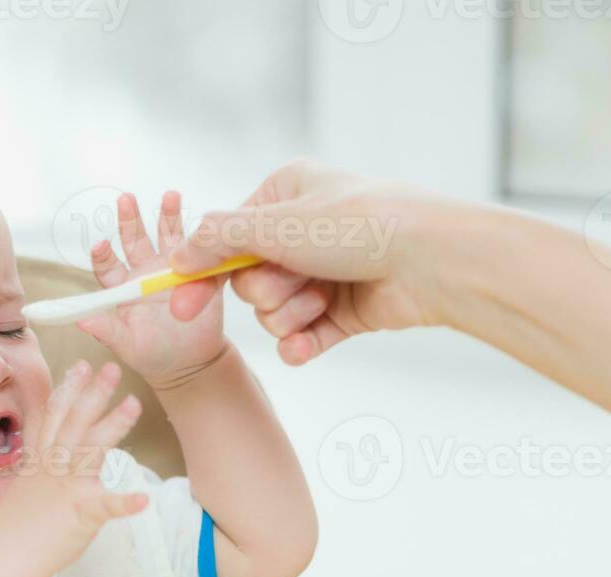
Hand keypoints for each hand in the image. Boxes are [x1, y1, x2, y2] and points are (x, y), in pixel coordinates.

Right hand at [0, 358, 148, 568]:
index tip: (81, 364)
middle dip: (94, 394)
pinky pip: (106, 507)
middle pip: (76, 422)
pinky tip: (144, 499)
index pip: (55, 417)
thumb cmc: (18, 526)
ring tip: (135, 405)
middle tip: (113, 368)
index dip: (68, 389)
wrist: (8, 557)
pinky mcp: (81, 514)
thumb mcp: (25, 485)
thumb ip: (40, 466)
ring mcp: (68, 488)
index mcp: (42, 460)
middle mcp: (54, 467)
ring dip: (114, 425)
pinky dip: (124, 503)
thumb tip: (48, 454)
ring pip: (92, 449)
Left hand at [76, 191, 227, 389]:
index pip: (108, 264)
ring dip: (168, 216)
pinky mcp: (199, 273)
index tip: (101, 245)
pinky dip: (202, 237)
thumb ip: (106, 330)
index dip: (103, 253)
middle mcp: (144, 272)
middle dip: (130, 219)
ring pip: (167, 236)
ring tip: (170, 196)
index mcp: (122, 287)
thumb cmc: (153, 355)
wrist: (191, 364)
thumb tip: (80, 320)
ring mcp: (171, 269)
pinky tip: (205, 225)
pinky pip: (200, 252)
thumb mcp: (127, 345)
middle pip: (134, 239)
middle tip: (126, 199)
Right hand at [166, 159, 479, 365]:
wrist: (432, 260)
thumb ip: (219, 239)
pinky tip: (306, 347)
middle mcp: (305, 231)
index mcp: (287, 194)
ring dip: (293, 313)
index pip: (227, 238)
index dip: (203, 272)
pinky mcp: (345, 312)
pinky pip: (303, 338)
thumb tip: (178, 255)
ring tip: (323, 299)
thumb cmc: (361, 224)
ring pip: (275, 313)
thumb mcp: (277, 223)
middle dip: (268, 290)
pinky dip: (302, 344)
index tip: (180, 304)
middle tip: (294, 280)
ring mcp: (325, 273)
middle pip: (249, 280)